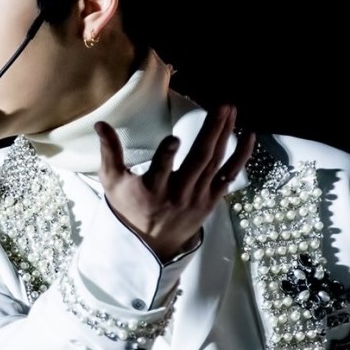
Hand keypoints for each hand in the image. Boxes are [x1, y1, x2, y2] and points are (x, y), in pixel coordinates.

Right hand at [95, 105, 254, 261]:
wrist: (152, 243)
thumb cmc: (129, 206)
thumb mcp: (113, 182)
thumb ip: (109, 152)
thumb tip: (100, 123)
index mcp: (151, 190)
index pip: (160, 172)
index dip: (167, 156)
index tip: (174, 139)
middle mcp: (177, 195)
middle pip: (198, 161)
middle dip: (211, 132)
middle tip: (222, 106)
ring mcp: (197, 198)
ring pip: (215, 163)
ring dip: (225, 135)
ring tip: (230, 110)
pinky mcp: (211, 200)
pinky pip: (230, 176)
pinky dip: (241, 156)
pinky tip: (249, 135)